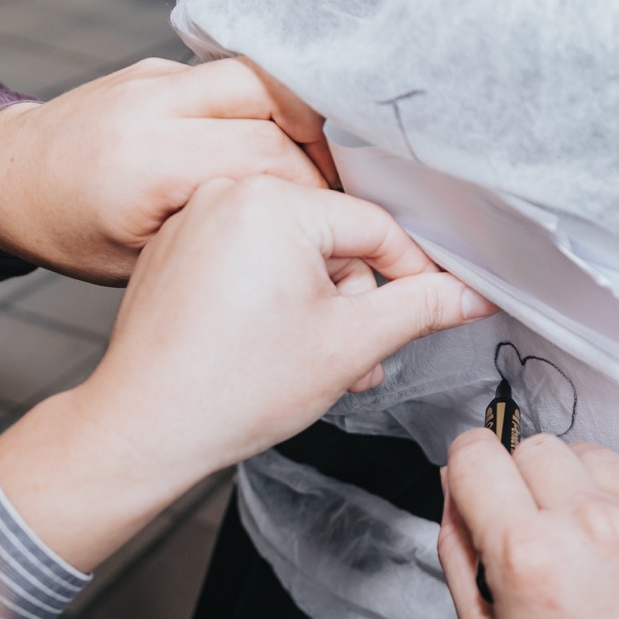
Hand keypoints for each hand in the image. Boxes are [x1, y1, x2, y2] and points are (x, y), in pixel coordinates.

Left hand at [0, 57, 334, 283]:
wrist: (5, 178)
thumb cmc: (66, 231)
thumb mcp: (141, 257)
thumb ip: (215, 231)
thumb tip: (294, 225)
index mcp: (144, 163)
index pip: (264, 156)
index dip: (310, 187)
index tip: (325, 217)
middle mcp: (150, 106)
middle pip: (274, 101)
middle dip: (313, 148)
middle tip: (326, 189)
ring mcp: (151, 77)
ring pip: (257, 76)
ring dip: (293, 116)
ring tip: (304, 163)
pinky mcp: (154, 66)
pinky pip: (226, 76)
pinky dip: (257, 107)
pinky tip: (261, 144)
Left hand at [0, 177, 495, 569]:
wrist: (145, 426)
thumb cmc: (236, 388)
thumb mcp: (351, 344)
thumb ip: (422, 307)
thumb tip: (473, 294)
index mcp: (273, 201)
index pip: (375, 226)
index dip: (412, 274)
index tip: (434, 309)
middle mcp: (228, 192)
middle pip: (331, 236)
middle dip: (355, 299)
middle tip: (361, 357)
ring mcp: (194, 217)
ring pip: (290, 250)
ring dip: (317, 302)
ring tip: (316, 360)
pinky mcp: (173, 247)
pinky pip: (246, 256)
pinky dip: (271, 294)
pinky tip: (271, 344)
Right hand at [438, 431, 618, 618]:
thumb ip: (459, 552)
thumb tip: (455, 485)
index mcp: (526, 554)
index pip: (477, 454)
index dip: (471, 470)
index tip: (483, 487)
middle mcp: (590, 523)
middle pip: (536, 447)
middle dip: (527, 482)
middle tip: (542, 536)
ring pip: (595, 456)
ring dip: (583, 489)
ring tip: (594, 552)